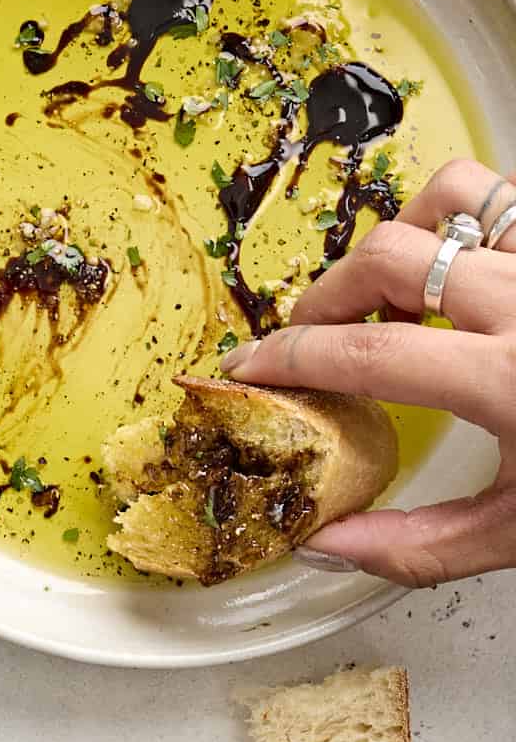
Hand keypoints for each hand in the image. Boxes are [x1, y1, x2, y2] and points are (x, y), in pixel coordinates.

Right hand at [221, 158, 515, 587]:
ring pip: (449, 196)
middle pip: (386, 257)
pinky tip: (452, 271)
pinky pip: (504, 194)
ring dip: (396, 241)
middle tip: (310, 341)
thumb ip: (416, 547)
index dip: (290, 358)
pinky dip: (458, 219)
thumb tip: (325, 543)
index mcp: (514, 381)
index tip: (251, 369)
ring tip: (386, 297)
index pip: (367, 353)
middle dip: (325, 297)